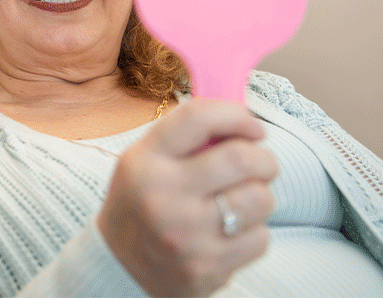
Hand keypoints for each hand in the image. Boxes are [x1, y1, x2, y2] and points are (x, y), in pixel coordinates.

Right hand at [97, 99, 277, 296]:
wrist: (119, 264)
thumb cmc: (141, 201)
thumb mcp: (145, 159)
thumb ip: (187, 137)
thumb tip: (242, 118)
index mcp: (145, 161)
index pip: (197, 118)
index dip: (235, 115)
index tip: (252, 125)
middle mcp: (163, 195)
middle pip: (241, 158)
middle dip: (263, 158)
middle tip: (260, 164)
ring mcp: (186, 235)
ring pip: (260, 199)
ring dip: (260, 196)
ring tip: (239, 201)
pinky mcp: (207, 267)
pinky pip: (259, 238)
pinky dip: (252, 232)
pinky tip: (228, 233)